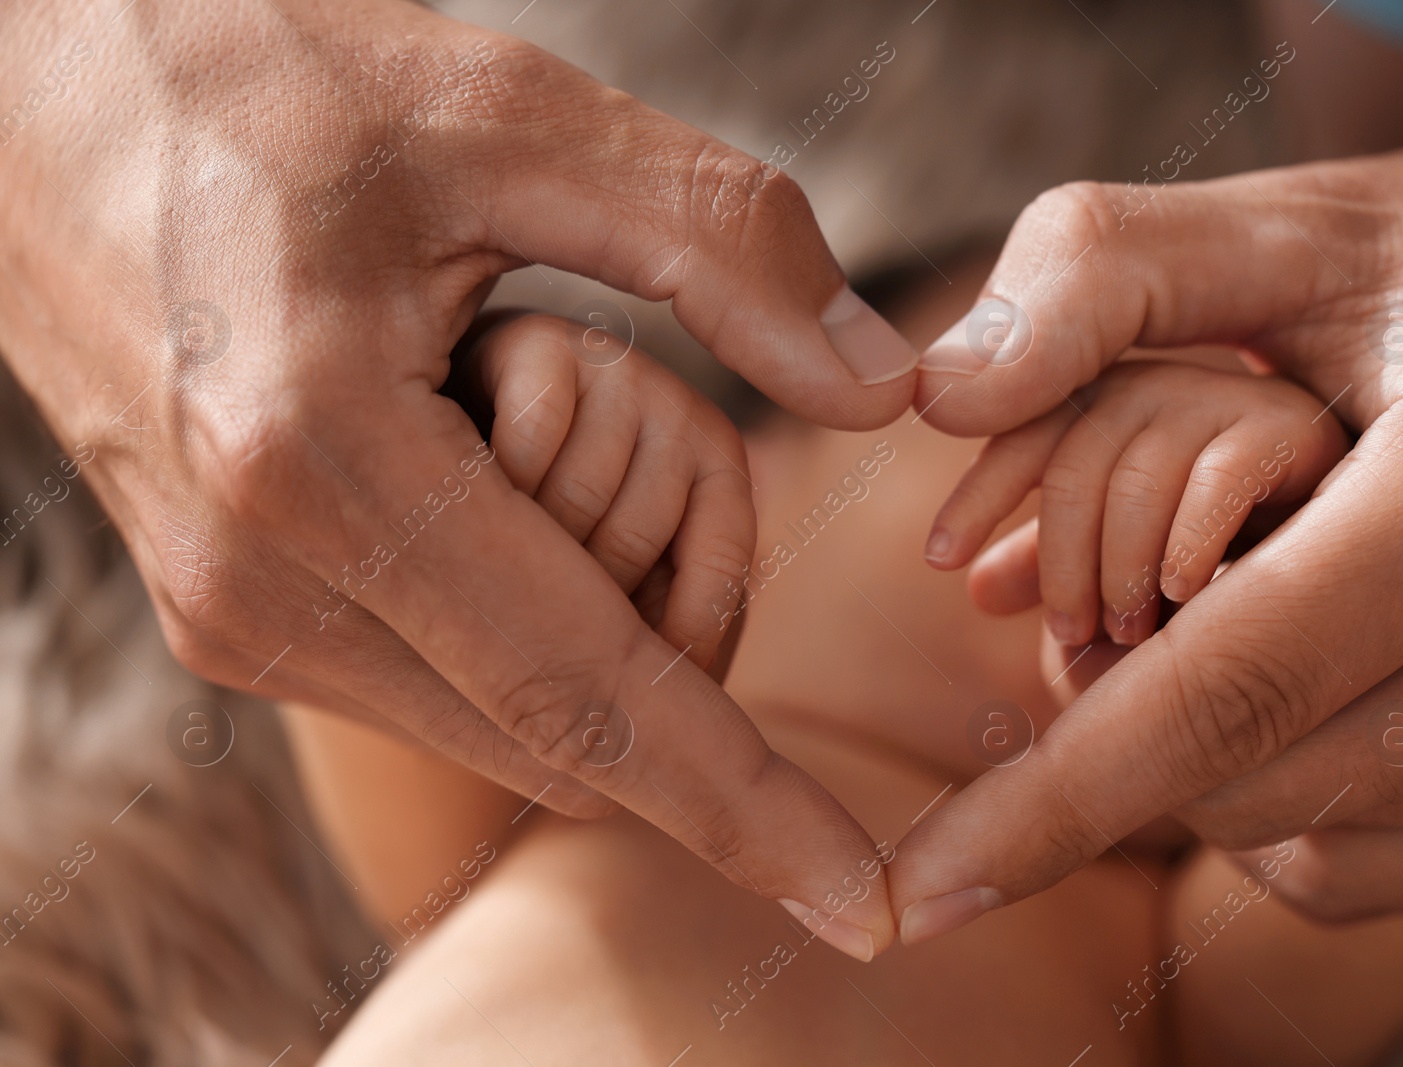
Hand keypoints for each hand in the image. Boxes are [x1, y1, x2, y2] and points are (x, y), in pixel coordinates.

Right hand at [0, 0, 916, 952]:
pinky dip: (523, 623)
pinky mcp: (223, 601)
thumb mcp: (511, 113)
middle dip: (686, 684)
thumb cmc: (262, 67)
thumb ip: (719, 249)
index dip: (745, 809)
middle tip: (708, 512)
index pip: (587, 697)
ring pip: (495, 719)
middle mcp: (257, 579)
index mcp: (321, 461)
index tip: (866, 906)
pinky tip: (503, 478)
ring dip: (598, 638)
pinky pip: (429, 674)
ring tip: (562, 441)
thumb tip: (882, 387)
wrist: (38, 76)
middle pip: (555, 735)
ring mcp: (225, 607)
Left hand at [891, 134, 1402, 938]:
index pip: (1231, 691)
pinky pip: (1353, 863)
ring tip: (1227, 607)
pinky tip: (1300, 679)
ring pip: (1287, 829)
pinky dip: (1270, 793)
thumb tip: (947, 396)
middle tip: (1113, 595)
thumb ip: (1107, 278)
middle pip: (1239, 777)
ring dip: (1194, 749)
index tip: (921, 894)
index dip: (1057, 804)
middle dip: (1113, 714)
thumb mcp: (1299, 224)